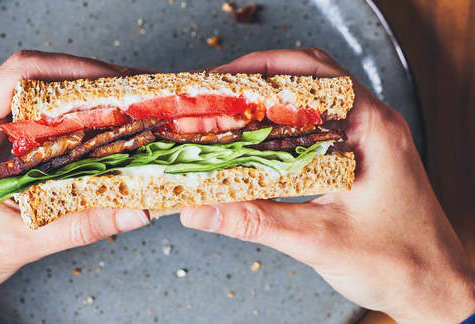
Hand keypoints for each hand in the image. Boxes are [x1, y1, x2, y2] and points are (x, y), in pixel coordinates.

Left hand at [0, 51, 150, 316]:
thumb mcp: (16, 241)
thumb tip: (134, 210)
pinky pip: (31, 125)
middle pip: (36, 80)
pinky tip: (93, 138)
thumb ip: (79, 225)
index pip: (24, 75)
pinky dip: (65, 127)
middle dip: (88, 85)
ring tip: (122, 112)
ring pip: (36, 101)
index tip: (118, 82)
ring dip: (79, 105)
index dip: (77, 71)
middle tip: (132, 97)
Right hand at [181, 49, 474, 323]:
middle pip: (312, 79)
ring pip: (316, 103)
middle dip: (262, 80)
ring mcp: (371, 140)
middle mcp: (374, 124)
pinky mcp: (364, 159)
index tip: (222, 80)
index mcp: (372, 128)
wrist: (437, 289)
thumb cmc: (399, 262)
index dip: (262, 69)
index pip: (314, 73)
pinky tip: (263, 142)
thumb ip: (255, 221)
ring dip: (275, 103)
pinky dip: (288, 127)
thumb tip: (201, 211)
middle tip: (220, 93)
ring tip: (234, 112)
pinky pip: (321, 129)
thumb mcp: (317, 240)